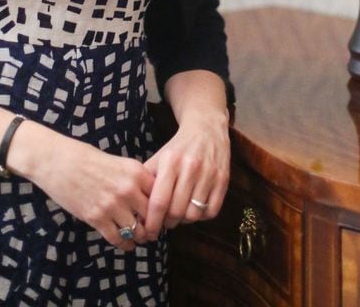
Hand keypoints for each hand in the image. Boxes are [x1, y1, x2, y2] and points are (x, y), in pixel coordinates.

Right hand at [9, 123, 155, 249]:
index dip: (163, 207)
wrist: (57, 160)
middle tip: (154, 231)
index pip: (161, 195)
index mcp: (136, 171)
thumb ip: (134, 179)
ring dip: (140, 237)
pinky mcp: (96, 218)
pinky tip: (126, 244)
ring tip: (140, 238)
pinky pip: (118, 238)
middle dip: (154, 225)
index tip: (162, 214)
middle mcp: (128, 188)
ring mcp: (112, 204)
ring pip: (137, 230)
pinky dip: (125, 244)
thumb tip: (150, 197)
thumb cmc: (87, 158)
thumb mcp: (118, 163)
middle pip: (152, 215)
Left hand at [141, 107, 229, 239]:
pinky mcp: (223, 180)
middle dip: (167, 223)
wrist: (206, 127)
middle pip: (176, 211)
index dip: (152, 222)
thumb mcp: (160, 157)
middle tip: (164, 222)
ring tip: (179, 215)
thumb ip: (147, 179)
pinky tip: (195, 209)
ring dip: (184, 221)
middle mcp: (190, 168)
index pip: (159, 201)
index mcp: (171, 162)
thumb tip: (136, 207)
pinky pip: (211, 211)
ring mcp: (209, 174)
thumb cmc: (178, 146)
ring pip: (194, 214)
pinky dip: (201, 217)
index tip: (149, 232)